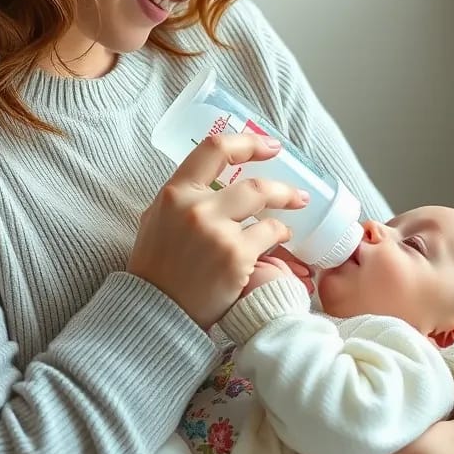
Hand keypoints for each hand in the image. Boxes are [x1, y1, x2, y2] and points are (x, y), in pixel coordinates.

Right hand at [128, 134, 309, 328]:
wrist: (156, 311)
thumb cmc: (155, 267)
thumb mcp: (156, 219)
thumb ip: (181, 198)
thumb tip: (210, 179)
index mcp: (174, 193)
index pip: (214, 149)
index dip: (247, 142)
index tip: (269, 146)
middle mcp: (196, 208)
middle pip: (252, 183)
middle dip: (281, 186)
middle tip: (297, 190)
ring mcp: (217, 233)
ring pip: (264, 204)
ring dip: (286, 203)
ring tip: (297, 207)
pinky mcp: (235, 257)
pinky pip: (269, 235)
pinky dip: (280, 234)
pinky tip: (282, 239)